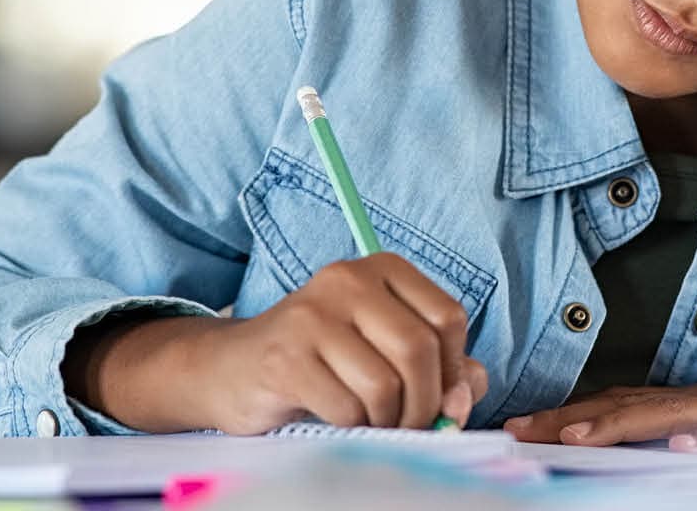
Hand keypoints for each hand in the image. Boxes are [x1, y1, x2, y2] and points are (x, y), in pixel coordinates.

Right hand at [147, 254, 486, 433]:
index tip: (439, 392)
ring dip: (390, 420)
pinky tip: (342, 420)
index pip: (448, 317)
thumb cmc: (325, 361)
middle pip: (419, 350)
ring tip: (375, 420)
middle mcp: (348, 280)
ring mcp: (313, 316)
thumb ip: (441, 368)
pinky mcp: (287, 357)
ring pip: (386, 384)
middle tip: (413, 424)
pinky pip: (348, 407)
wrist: (234, 368)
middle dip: (426, 403)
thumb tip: (462, 398)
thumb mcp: (386, 351)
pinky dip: (355, 427)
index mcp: (382, 269)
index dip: (454, 367)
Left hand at [503, 335, 696, 453]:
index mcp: (694, 404)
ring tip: (572, 439)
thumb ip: (693, 437)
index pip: (619, 408)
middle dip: (569, 420)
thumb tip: (646, 456)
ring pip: (672, 415)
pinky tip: (680, 448)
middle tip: (515, 433)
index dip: (568, 416)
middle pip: (628, 407)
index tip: (516, 428)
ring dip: (618, 426)